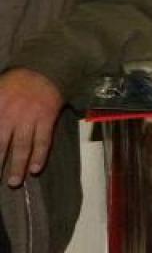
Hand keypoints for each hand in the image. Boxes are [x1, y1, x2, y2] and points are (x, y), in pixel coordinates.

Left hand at [0, 68, 64, 186]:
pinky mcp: (46, 119)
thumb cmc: (15, 82)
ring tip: (13, 182)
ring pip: (23, 146)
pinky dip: (40, 156)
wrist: (44, 70)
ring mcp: (30, 118)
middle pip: (2, 144)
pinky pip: (43, 141)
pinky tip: (36, 169)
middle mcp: (11, 115)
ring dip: (18, 166)